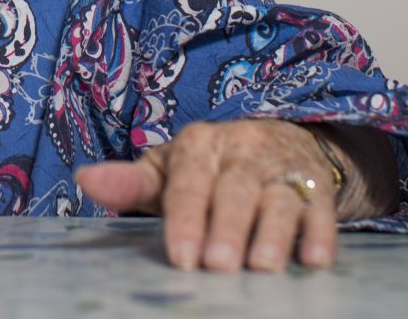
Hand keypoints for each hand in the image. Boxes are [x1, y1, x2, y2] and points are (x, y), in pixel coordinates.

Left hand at [75, 120, 337, 272]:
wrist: (281, 141)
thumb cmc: (211, 167)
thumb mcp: (170, 169)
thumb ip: (131, 181)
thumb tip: (86, 179)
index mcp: (200, 145)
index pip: (188, 182)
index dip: (185, 219)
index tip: (181, 256)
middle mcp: (243, 151)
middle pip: (234, 190)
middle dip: (227, 227)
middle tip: (218, 265)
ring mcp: (283, 168)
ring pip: (279, 198)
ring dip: (272, 232)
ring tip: (262, 266)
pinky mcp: (317, 186)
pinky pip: (321, 207)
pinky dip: (322, 232)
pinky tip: (316, 259)